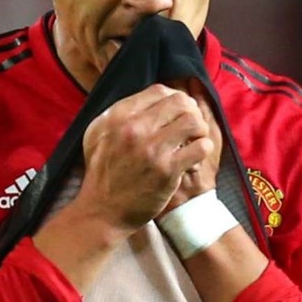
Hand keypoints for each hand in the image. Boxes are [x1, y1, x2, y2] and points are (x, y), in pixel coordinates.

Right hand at [73, 83, 214, 233]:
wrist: (102, 210)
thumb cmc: (102, 171)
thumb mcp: (98, 133)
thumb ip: (121, 113)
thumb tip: (151, 100)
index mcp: (119, 115)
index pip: (160, 90)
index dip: (174, 98)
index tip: (176, 112)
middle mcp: (135, 127)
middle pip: (180, 101)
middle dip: (191, 111)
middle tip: (189, 126)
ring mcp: (152, 148)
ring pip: (194, 121)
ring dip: (199, 130)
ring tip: (194, 141)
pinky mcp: (167, 170)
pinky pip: (200, 147)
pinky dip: (202, 149)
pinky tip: (194, 159)